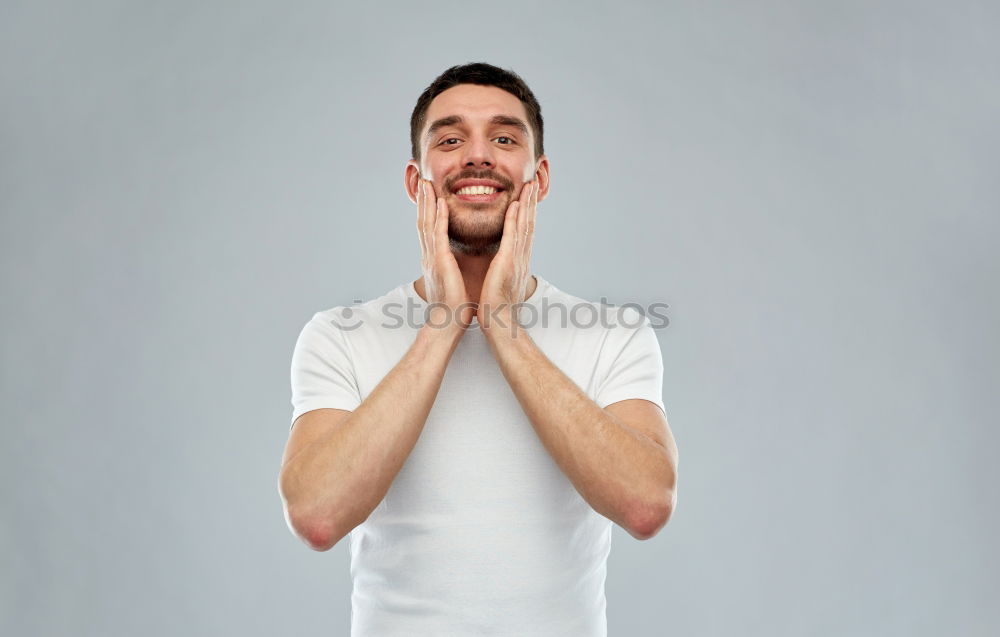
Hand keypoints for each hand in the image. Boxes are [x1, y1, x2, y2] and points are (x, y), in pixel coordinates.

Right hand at [417, 178, 475, 330]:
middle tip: (422, 181)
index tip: (427, 194)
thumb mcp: (450, 281)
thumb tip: (452, 265)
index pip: (428, 230)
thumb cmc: (452, 306)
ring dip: (427, 202)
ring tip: (427, 184)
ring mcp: (433, 257)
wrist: (448, 323)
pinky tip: (441, 203)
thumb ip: (449, 269)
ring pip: (427, 224)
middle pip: (423, 222)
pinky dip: (439, 217)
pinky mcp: (440, 262)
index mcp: (433, 260)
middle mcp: (429, 256)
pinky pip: (438, 235)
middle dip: (423, 201)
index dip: (427, 211)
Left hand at [478, 178, 538, 334]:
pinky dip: (514, 219)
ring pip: (524, 225)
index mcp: (518, 261)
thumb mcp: (502, 282)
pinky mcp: (508, 262)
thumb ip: (504, 270)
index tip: (527, 196)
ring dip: (527, 204)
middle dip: (531, 202)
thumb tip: (503, 265)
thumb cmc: (497, 306)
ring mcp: (517, 259)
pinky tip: (515, 204)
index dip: (527, 213)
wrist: (499, 322)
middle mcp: (521, 257)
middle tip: (533, 182)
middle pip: (528, 223)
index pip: (524, 231)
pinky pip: (512, 236)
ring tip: (529, 185)